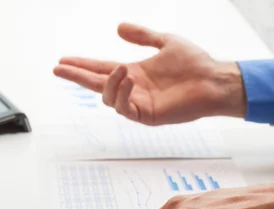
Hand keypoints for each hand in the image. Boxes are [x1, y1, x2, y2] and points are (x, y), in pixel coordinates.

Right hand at [53, 23, 245, 124]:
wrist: (214, 80)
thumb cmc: (195, 64)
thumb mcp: (165, 41)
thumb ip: (143, 36)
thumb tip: (119, 27)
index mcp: (133, 73)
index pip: (100, 69)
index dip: (82, 65)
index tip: (63, 60)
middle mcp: (131, 89)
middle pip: (95, 84)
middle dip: (77, 76)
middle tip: (59, 69)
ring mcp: (137, 103)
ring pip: (107, 97)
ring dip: (110, 82)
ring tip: (122, 69)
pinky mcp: (146, 115)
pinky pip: (124, 107)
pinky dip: (122, 93)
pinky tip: (129, 79)